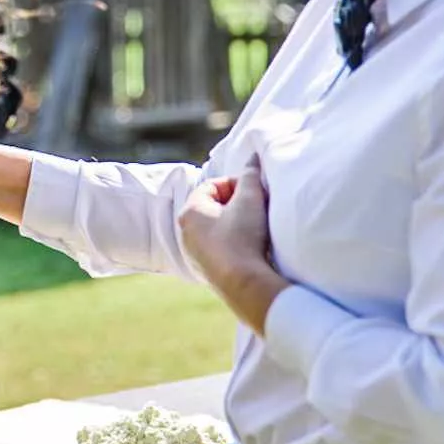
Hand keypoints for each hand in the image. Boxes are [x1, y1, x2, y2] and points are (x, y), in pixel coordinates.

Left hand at [177, 161, 286, 333]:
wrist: (244, 284)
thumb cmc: (243, 237)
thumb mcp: (250, 200)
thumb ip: (250, 176)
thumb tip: (253, 158)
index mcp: (190, 212)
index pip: (212, 186)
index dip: (236, 184)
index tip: (254, 193)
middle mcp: (186, 233)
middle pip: (214, 207)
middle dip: (237, 205)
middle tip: (258, 208)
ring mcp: (194, 254)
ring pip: (217, 229)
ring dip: (236, 225)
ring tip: (257, 229)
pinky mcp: (207, 272)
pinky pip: (220, 250)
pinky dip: (235, 245)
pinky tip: (252, 249)